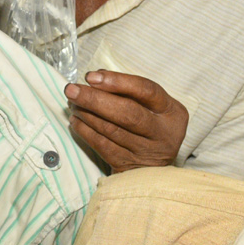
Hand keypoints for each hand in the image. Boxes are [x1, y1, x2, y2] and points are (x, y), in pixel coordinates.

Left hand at [65, 70, 188, 171]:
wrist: (155, 168)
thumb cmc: (148, 125)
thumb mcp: (150, 106)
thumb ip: (128, 91)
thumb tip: (95, 78)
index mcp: (172, 112)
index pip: (146, 91)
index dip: (118, 81)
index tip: (91, 76)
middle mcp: (164, 134)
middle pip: (128, 113)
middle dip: (95, 99)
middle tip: (71, 90)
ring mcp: (147, 153)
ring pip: (112, 130)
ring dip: (86, 114)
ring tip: (72, 103)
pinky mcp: (130, 167)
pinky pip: (103, 147)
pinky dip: (85, 131)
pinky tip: (75, 121)